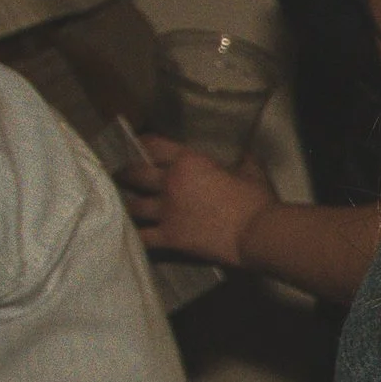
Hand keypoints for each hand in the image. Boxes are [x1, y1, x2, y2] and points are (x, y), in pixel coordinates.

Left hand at [121, 135, 274, 267]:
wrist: (257, 232)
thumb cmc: (256, 199)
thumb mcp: (251, 172)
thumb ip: (242, 162)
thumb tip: (244, 156)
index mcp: (188, 162)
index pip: (154, 146)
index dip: (141, 144)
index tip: (138, 146)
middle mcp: (169, 183)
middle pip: (135, 174)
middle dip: (126, 173)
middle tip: (122, 175)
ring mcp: (166, 211)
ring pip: (133, 206)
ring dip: (128, 205)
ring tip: (125, 206)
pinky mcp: (169, 236)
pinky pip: (142, 237)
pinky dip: (135, 236)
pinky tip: (130, 235)